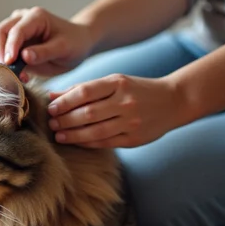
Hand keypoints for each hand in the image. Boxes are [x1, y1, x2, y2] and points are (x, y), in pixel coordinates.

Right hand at [0, 7, 97, 78]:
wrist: (76, 46)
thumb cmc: (74, 44)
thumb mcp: (64, 49)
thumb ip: (44, 52)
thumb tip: (24, 56)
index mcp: (35, 17)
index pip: (15, 30)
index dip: (9, 47)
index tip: (8, 64)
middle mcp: (21, 20)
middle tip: (4, 71)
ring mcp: (14, 31)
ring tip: (17, 76)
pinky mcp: (11, 44)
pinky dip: (2, 66)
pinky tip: (19, 75)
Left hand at [47, 74, 190, 147]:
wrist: (173, 101)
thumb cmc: (135, 90)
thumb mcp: (113, 82)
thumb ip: (83, 89)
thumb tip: (52, 95)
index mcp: (118, 83)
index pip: (85, 92)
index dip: (65, 101)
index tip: (51, 108)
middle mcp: (125, 102)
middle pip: (88, 113)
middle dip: (65, 120)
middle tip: (51, 123)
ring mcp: (131, 121)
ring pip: (95, 131)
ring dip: (73, 134)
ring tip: (58, 134)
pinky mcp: (134, 138)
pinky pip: (105, 142)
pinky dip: (87, 142)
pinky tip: (74, 141)